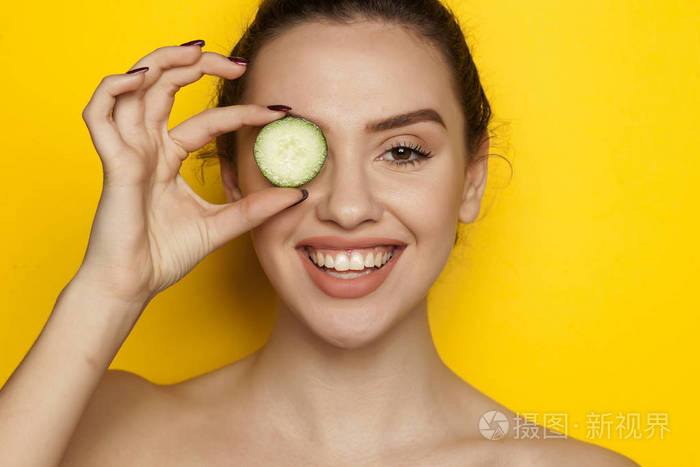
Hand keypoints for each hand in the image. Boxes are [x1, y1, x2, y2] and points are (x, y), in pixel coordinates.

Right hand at [76, 42, 302, 306]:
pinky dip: (112, 89)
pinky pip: (99, 114)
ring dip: (161, 62)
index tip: (280, 112)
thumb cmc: (164, 255)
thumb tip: (297, 194)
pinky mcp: (112, 163)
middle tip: (238, 63)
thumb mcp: (222, 225)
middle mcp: (147, 147)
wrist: (134, 285)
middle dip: (199, 65)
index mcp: (168, 158)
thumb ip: (255, 208)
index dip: (242, 112)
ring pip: (133, 87)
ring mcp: (128, 152)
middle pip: (166, 87)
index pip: (208, 121)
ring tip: (197, 53)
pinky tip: (140, 78)